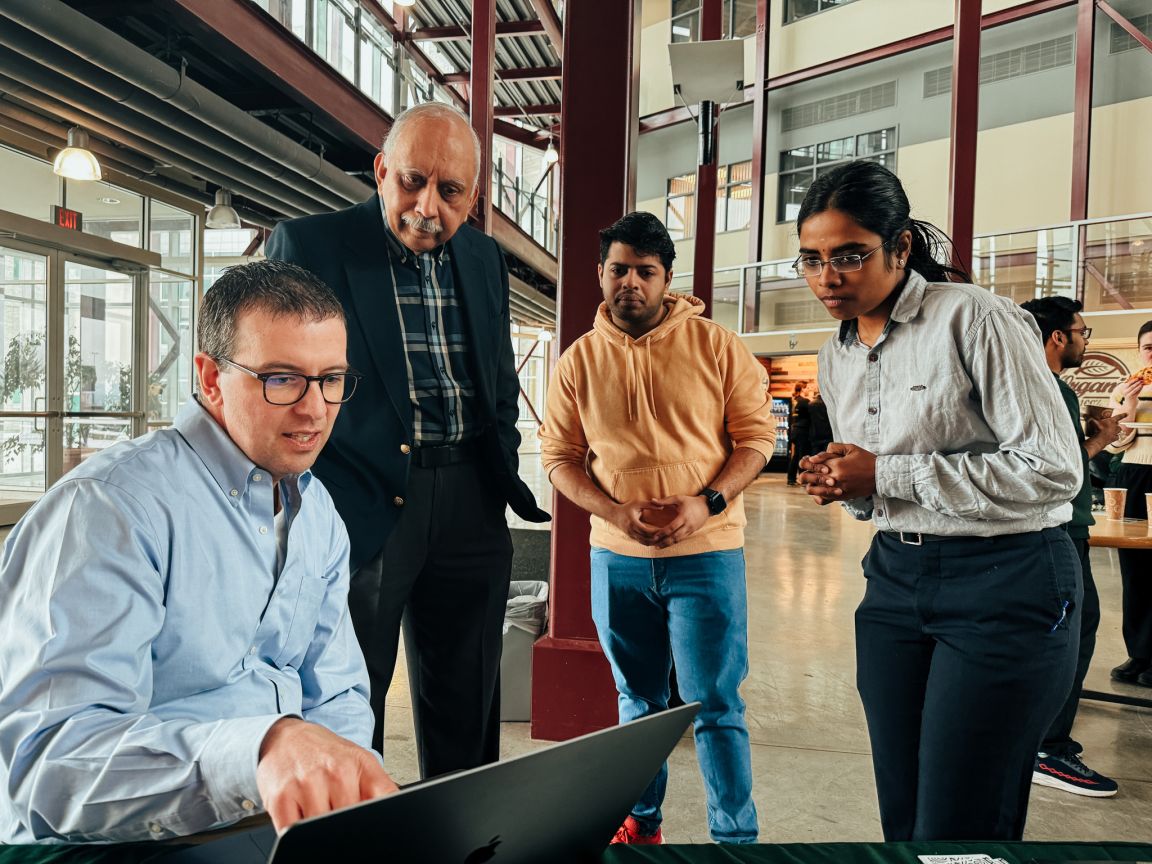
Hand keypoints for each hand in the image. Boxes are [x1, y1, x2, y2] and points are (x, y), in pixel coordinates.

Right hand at [257, 718, 397, 833]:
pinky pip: (292, 832)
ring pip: (321, 830)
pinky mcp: (280, 798)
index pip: (383, 801)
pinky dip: (297, 832)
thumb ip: (380, 789)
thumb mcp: (360, 762)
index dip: (379, 818)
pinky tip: (299, 812)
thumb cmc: (324, 753)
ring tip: (317, 806)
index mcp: (359, 765)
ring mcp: (307, 785)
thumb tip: (395, 813)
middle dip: (345, 823)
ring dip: (318, 828)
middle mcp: (335, 772)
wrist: (287, 737)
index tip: (374, 823)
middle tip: (335, 805)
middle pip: (349, 822)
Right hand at [608, 500, 663, 545]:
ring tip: (664, 540)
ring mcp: (631, 535)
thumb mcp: (637, 503)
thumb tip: (663, 506)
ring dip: (654, 543)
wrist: (614, 515)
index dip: (655, 532)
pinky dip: (650, 543)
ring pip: (644, 542)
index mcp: (633, 522)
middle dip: (657, 539)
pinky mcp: (632, 537)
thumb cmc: (626, 508)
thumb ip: (650, 504)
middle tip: (667, 537)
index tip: (664, 530)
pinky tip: (658, 541)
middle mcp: (631, 531)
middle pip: (646, 539)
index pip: (645, 530)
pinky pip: (642, 542)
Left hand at [646, 495, 710, 547]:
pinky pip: (682, 539)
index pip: (672, 527)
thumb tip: (652, 500)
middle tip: (655, 545)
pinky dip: (674, 542)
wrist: (706, 507)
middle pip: (675, 537)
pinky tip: (667, 544)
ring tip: (658, 546)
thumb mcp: (678, 498)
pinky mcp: (692, 532)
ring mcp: (690, 530)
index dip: (663, 533)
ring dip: (668, 544)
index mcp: (683, 516)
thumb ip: (665, 500)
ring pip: (679, 540)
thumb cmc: (691, 501)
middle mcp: (688, 525)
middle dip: (664, 542)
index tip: (654, 536)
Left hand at [799, 443, 875, 502]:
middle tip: (807, 471)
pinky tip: (820, 490)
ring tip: (812, 481)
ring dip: (809, 484)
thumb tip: (822, 453)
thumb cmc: (866, 460)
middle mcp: (832, 477)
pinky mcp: (840, 496)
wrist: (880, 476)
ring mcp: (835, 488)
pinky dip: (817, 495)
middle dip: (804, 473)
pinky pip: (822, 499)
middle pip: (806, 477)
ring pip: (811, 490)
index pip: (810, 463)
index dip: (805, 462)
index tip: (808, 461)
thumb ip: (834, 448)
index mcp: (834, 464)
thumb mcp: (851, 448)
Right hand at [1088, 411, 1124, 444]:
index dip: (1123, 415)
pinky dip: (1115, 437)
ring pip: (1119, 431)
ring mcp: (1115, 433)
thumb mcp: (1093, 421)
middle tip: (1113, 425)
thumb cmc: (1099, 429)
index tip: (1126, 414)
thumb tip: (1085, 415)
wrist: (1100, 438)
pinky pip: (1116, 437)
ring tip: (1113, 431)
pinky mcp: (1113, 438)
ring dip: (1116, 431)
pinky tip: (1112, 437)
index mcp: (1111, 421)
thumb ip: (1089, 418)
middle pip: (1118, 425)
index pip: (1119, 417)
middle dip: (1116, 425)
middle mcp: (1115, 427)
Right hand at [1116, 378, 1143, 415]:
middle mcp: (1124, 392)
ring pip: (1134, 389)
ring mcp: (1128, 395)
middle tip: (1140, 379)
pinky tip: (1142, 386)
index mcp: (1123, 389)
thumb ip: (1133, 386)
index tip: (1137, 377)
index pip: (1128, 383)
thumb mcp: (1130, 390)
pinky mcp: (1131, 397)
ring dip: (1138, 385)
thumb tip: (1138, 380)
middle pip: (1131, 386)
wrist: (1129, 404)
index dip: (1133, 380)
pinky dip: (1139, 389)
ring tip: (1142, 382)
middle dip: (1136, 382)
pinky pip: (1136, 392)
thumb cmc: (1130, 396)